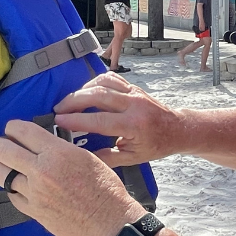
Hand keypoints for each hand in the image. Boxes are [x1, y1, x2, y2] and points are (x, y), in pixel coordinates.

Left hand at [0, 120, 141, 235]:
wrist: (110, 223)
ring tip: (5, 165)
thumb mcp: (85, 157)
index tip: (11, 129)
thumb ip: (59, 149)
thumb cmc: (105, 188)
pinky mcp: (34, 212)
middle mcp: (42, 170)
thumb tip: (42, 144)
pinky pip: (12, 196)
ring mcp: (35, 193)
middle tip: (2, 146)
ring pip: (1, 174)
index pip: (22, 131)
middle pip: (3, 150)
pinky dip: (13, 189)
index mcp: (57, 152)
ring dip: (0, 167)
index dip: (12, 127)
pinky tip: (19, 187)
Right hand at [52, 73, 182, 167]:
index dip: (76, 120)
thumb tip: (84, 158)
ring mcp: (133, 92)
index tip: (59, 121)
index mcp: (134, 125)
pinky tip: (85, 91)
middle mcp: (133, 105)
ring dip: (82, 90)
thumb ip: (108, 158)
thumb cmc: (156, 145)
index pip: (100, 120)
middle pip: (98, 95)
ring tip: (69, 101)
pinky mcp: (133, 86)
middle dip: (74, 100)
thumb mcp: (134, 158)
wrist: (177, 128)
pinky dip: (95, 82)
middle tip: (58, 109)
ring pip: (103, 83)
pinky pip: (110, 78)